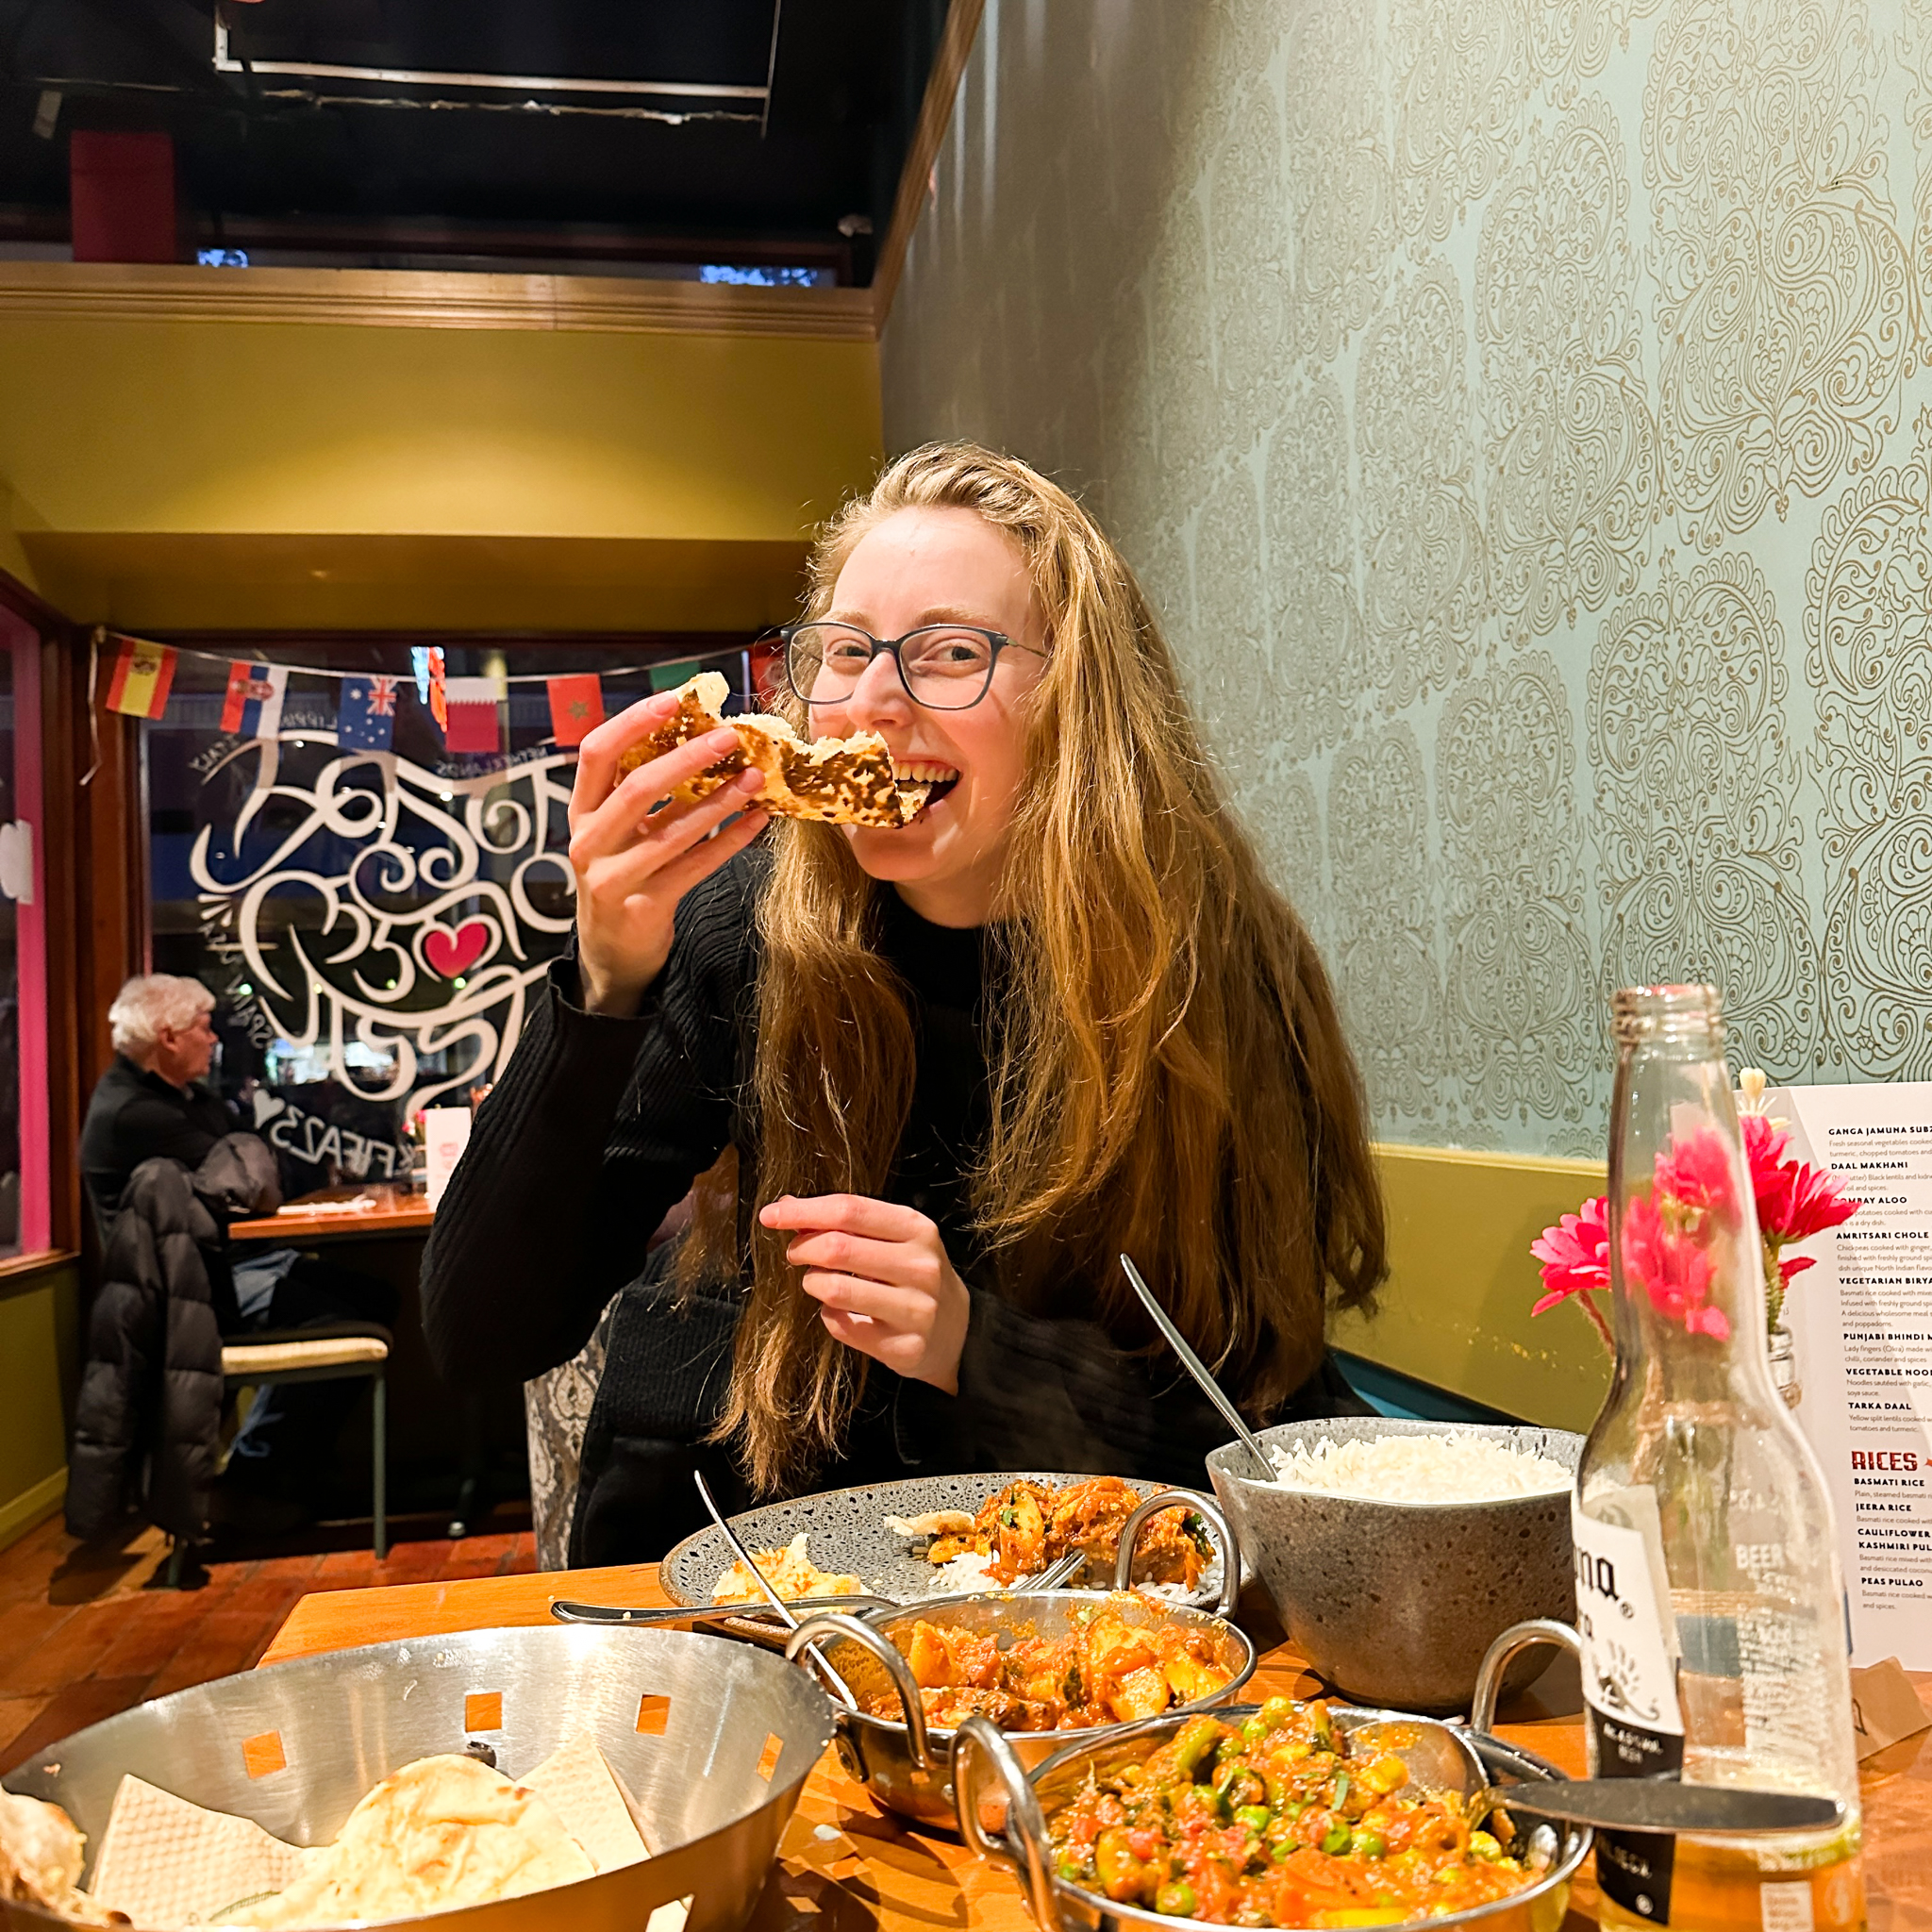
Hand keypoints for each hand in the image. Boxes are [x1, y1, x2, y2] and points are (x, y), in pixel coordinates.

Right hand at [566, 693, 767, 1014]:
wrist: (611, 950)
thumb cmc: (622, 874)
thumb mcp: (617, 830)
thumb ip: (642, 790)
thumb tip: (699, 738)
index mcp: (582, 810)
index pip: (596, 753)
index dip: (632, 722)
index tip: (673, 700)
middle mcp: (590, 841)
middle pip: (636, 787)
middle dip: (687, 758)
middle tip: (729, 738)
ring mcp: (613, 877)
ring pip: (672, 830)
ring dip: (719, 801)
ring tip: (755, 779)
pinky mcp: (644, 906)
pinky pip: (695, 867)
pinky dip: (729, 842)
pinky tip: (756, 822)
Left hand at [759, 1193, 970, 1393]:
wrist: (956, 1330)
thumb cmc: (912, 1275)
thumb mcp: (892, 1238)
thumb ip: (846, 1222)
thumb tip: (785, 1207)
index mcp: (917, 1229)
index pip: (849, 1210)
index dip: (804, 1211)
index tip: (770, 1215)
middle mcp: (921, 1266)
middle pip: (838, 1248)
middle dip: (802, 1248)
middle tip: (795, 1253)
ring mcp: (917, 1309)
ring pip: (835, 1290)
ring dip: (813, 1283)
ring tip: (818, 1282)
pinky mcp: (905, 1347)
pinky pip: (842, 1326)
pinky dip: (828, 1315)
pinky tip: (840, 1312)